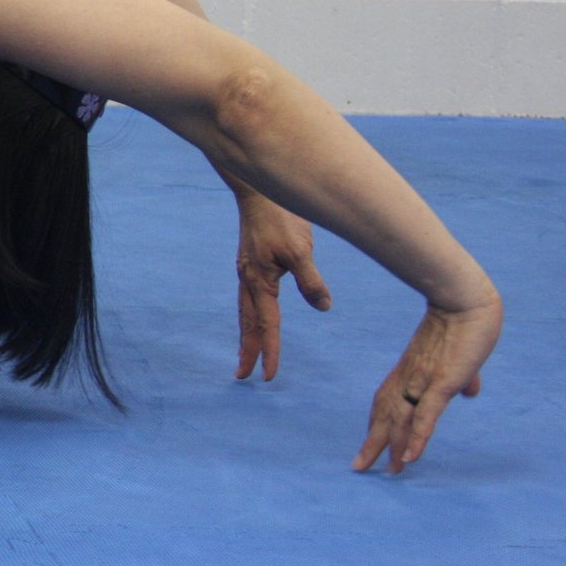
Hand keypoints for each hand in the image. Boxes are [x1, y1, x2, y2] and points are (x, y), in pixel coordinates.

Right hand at [233, 192, 332, 380]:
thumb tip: (322, 307)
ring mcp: (246, 270)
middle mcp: (248, 279)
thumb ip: (310, 280)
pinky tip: (254, 313)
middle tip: (243, 375)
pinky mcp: (250, 261)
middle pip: (248, 322)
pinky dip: (249, 314)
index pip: (267, 324)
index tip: (269, 376)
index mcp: (259, 281)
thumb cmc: (281, 217)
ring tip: (246, 352)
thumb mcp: (300, 250)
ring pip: (245, 310)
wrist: (259, 190)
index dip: (270, 350)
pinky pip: (248, 296)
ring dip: (246, 333)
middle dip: (248, 349)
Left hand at [353, 294, 503, 474]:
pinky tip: (411, 458)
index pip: (388, 401)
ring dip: (395, 447)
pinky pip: (426, 415)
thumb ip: (463, 377)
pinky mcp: (442, 382)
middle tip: (360, 467)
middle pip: (387, 414)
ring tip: (388, 471)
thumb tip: (471, 393)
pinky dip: (418, 437)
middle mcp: (411, 377)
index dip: (379, 422)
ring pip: (403, 420)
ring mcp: (424, 380)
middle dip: (375, 442)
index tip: (372, 444)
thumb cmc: (465, 322)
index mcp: (411, 370)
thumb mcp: (461, 357)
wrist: (465, 297)